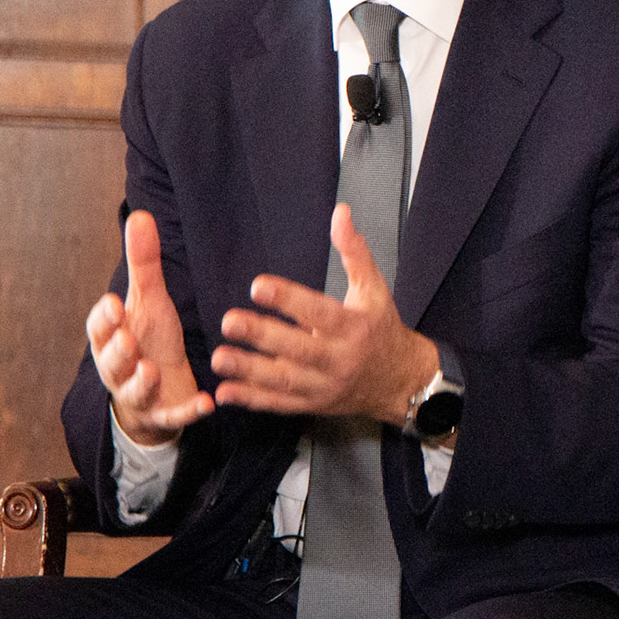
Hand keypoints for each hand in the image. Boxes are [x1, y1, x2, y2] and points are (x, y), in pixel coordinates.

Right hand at [86, 210, 213, 445]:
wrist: (159, 390)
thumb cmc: (149, 339)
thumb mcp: (148, 301)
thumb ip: (143, 263)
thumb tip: (140, 214)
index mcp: (113, 338)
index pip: (100, 328)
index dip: (105, 318)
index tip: (115, 302)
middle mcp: (120, 368)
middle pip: (112, 361)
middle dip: (118, 351)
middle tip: (128, 339)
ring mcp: (141, 394)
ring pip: (135, 391)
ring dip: (142, 382)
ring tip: (151, 371)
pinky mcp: (164, 415)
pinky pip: (174, 416)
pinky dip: (187, 412)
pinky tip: (206, 404)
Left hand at [213, 204, 440, 425]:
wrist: (399, 380)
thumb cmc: (381, 328)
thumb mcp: (374, 288)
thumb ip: (354, 251)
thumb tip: (341, 213)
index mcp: (354, 327)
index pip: (319, 312)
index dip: (289, 300)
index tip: (258, 286)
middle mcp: (340, 359)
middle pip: (298, 349)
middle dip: (262, 336)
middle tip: (229, 322)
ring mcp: (325, 386)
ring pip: (285, 381)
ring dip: (250, 371)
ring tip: (220, 357)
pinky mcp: (313, 404)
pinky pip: (280, 405)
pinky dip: (253, 400)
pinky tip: (225, 391)